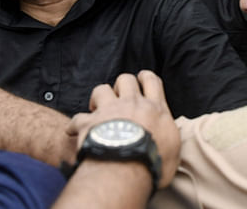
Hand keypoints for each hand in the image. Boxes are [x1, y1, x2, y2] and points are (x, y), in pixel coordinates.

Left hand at [67, 71, 180, 187]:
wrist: (127, 168)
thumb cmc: (153, 162)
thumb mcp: (173, 151)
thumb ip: (170, 138)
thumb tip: (167, 138)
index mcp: (155, 109)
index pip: (152, 81)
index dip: (146, 78)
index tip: (142, 80)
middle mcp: (131, 104)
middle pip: (126, 79)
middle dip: (122, 85)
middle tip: (120, 98)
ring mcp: (109, 111)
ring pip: (101, 89)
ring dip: (99, 98)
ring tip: (98, 109)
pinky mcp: (90, 123)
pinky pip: (77, 118)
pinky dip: (75, 125)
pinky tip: (73, 132)